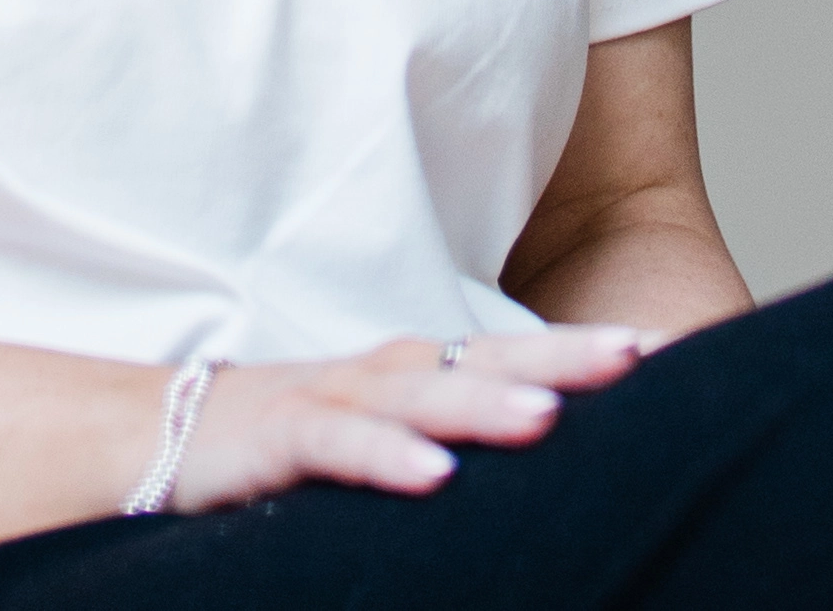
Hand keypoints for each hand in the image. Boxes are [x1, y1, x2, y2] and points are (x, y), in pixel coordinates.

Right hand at [170, 328, 647, 506]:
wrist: (162, 436)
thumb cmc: (292, 444)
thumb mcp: (383, 444)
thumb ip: (452, 447)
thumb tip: (545, 467)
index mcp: (420, 374)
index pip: (518, 354)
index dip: (587, 352)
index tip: (670, 353)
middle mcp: (388, 373)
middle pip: (488, 356)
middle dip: (564, 356)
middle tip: (639, 357)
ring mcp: (336, 399)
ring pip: (423, 395)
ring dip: (485, 405)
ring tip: (550, 418)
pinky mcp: (282, 436)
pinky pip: (342, 448)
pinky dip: (388, 459)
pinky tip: (435, 479)